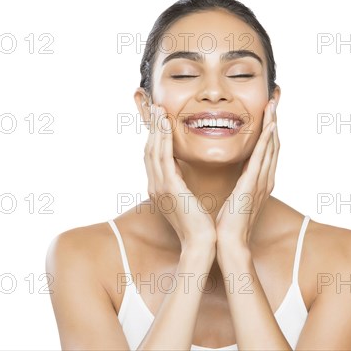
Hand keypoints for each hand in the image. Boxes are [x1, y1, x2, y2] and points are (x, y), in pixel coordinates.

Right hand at [143, 104, 216, 249]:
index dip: (156, 138)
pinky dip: (164, 139)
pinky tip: (167, 125)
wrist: (200, 242)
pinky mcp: (168, 187)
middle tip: (156, 108)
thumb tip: (182, 171)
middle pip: (149, 150)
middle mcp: (155, 185)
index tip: (160, 120)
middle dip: (152, 129)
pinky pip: (163, 157)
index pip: (154, 157)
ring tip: (160, 110)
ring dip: (156, 128)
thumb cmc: (199, 224)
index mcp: (159, 189)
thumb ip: (180, 184)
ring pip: (154, 150)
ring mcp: (159, 186)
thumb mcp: (186, 200)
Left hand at [215, 99, 278, 246]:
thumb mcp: (237, 196)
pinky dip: (267, 141)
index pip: (267, 149)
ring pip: (270, 147)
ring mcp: (261, 181)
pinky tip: (270, 126)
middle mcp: (265, 178)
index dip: (270, 129)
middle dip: (275, 120)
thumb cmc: (229, 222)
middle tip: (275, 99)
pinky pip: (262, 159)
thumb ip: (240, 181)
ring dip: (273, 124)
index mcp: (260, 180)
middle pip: (273, 143)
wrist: (228, 243)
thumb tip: (237, 170)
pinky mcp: (253, 185)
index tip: (268, 110)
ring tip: (273, 104)